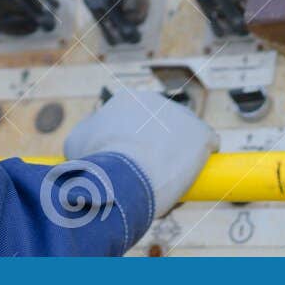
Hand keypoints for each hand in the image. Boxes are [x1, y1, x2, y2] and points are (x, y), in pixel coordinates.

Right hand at [62, 88, 217, 217]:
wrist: (127, 174)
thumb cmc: (99, 162)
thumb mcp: (78, 144)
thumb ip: (89, 137)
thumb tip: (92, 145)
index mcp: (127, 100)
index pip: (135, 122)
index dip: (132, 145)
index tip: (128, 165)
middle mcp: (156, 100)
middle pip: (160, 128)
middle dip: (156, 149)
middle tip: (145, 177)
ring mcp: (181, 115)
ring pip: (183, 138)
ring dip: (177, 157)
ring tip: (164, 184)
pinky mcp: (201, 133)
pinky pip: (206, 147)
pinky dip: (199, 163)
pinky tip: (187, 178)